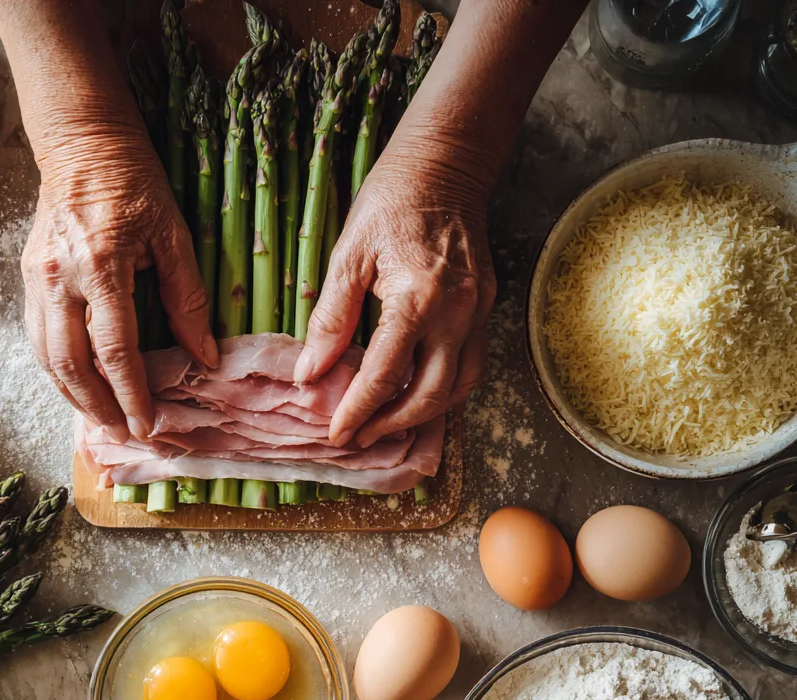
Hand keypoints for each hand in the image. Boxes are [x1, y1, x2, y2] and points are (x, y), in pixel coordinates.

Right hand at [22, 125, 217, 440]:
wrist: (80, 142)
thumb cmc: (134, 183)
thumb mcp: (173, 236)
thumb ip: (188, 298)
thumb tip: (205, 356)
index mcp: (99, 266)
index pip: (115, 350)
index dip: (132, 395)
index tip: (149, 426)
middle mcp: (58, 279)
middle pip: (72, 366)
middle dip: (100, 408)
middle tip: (126, 434)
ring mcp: (35, 280)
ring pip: (47, 359)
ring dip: (74, 398)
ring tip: (103, 422)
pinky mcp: (26, 279)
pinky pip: (37, 340)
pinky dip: (57, 373)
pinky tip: (78, 389)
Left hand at [294, 136, 496, 448]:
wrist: (446, 165)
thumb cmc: (391, 202)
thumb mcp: (348, 255)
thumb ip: (331, 319)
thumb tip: (310, 374)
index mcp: (418, 299)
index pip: (385, 375)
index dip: (357, 411)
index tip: (337, 433)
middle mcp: (457, 314)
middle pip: (430, 396)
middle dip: (391, 425)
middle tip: (359, 437)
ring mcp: (478, 313)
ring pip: (460, 388)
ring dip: (423, 415)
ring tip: (385, 423)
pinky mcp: (485, 309)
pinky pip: (471, 366)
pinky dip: (444, 390)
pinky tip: (416, 395)